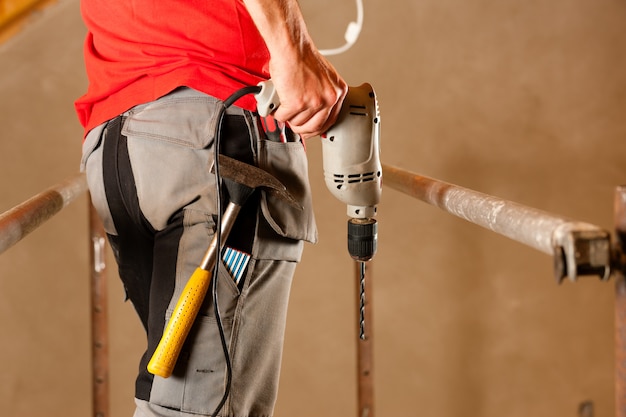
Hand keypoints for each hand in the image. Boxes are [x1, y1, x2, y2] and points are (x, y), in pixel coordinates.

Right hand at [242, 0, 347, 138]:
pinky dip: (276, 111)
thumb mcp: (323, 77)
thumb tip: (313, 112)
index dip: (316, 127)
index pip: (330, 121)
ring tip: (282, 104)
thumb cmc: (302, 57)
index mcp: (338, 92)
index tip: (309, 128)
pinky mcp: (297, 104)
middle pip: (315, 127)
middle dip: (301, 127)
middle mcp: (329, 98)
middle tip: (292, 121)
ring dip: (287, 116)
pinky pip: (283, 117)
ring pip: (297, 123)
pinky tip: (276, 102)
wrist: (291, 47)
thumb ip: (322, 94)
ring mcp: (314, 102)